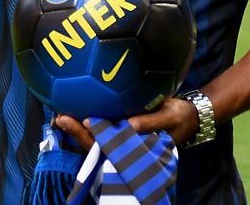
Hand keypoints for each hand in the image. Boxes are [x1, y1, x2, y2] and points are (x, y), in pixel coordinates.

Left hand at [54, 96, 199, 150]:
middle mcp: (124, 144)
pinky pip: (102, 123)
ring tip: (60, 112)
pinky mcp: (121, 126)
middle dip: (77, 132)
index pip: (109, 147)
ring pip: (95, 135)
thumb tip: (130, 124)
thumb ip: (150, 122)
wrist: (188, 116)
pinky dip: (88, 116)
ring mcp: (121, 136)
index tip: (83, 121)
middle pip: (96, 142)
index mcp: (134, 148)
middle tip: (60, 117)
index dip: (94, 137)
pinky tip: (75, 101)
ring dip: (78, 126)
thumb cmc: (179, 117)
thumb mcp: (170, 118)